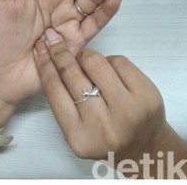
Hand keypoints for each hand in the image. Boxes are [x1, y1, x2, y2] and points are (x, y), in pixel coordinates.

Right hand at [33, 29, 186, 177]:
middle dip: (60, 52)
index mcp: (79, 135)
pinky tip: (109, 71)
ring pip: (96, 62)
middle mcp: (103, 125)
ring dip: (85, 56)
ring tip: (85, 60)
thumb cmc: (106, 136)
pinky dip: (110, 61)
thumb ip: (63, 102)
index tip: (40, 49)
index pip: (54, 90)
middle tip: (54, 39)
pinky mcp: (146, 96)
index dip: (44, 64)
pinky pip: (119, 61)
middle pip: (72, 74)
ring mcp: (127, 110)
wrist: (146, 147)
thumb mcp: (77, 129)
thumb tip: (49, 59)